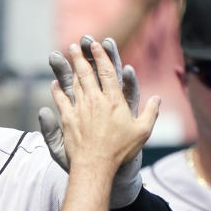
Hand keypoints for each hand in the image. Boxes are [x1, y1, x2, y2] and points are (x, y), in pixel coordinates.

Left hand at [39, 35, 143, 207]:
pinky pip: (61, 101)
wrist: (96, 166)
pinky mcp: (67, 120)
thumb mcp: (142, 132)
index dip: (102, 57)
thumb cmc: (121, 151)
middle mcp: (96, 101)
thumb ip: (150, 112)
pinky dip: (57, 92)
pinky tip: (54, 84)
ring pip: (73, 84)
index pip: (108, 73)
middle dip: (81, 57)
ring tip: (63, 55)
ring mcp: (80, 110)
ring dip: (69, 69)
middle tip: (77, 44)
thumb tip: (157, 98)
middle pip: (87, 74)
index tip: (97, 45)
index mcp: (115, 101)